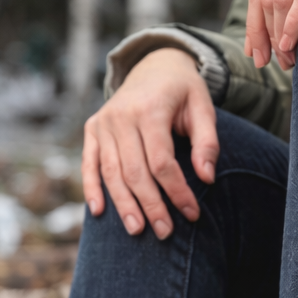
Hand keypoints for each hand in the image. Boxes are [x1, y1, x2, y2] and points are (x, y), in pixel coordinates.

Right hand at [82, 49, 218, 239]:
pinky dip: (91, 188)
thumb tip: (207, 178)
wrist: (154, 66)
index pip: (162, 162)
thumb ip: (208, 143)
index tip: (191, 214)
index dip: (177, 191)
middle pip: (135, 171)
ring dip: (123, 205)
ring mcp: (103, 123)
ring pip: (111, 172)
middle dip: (151, 205)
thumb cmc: (183, 92)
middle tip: (165, 232)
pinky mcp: (92, 129)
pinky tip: (99, 212)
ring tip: (137, 230)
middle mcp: (121, 116)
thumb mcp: (203, 108)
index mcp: (151, 110)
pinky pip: (89, 163)